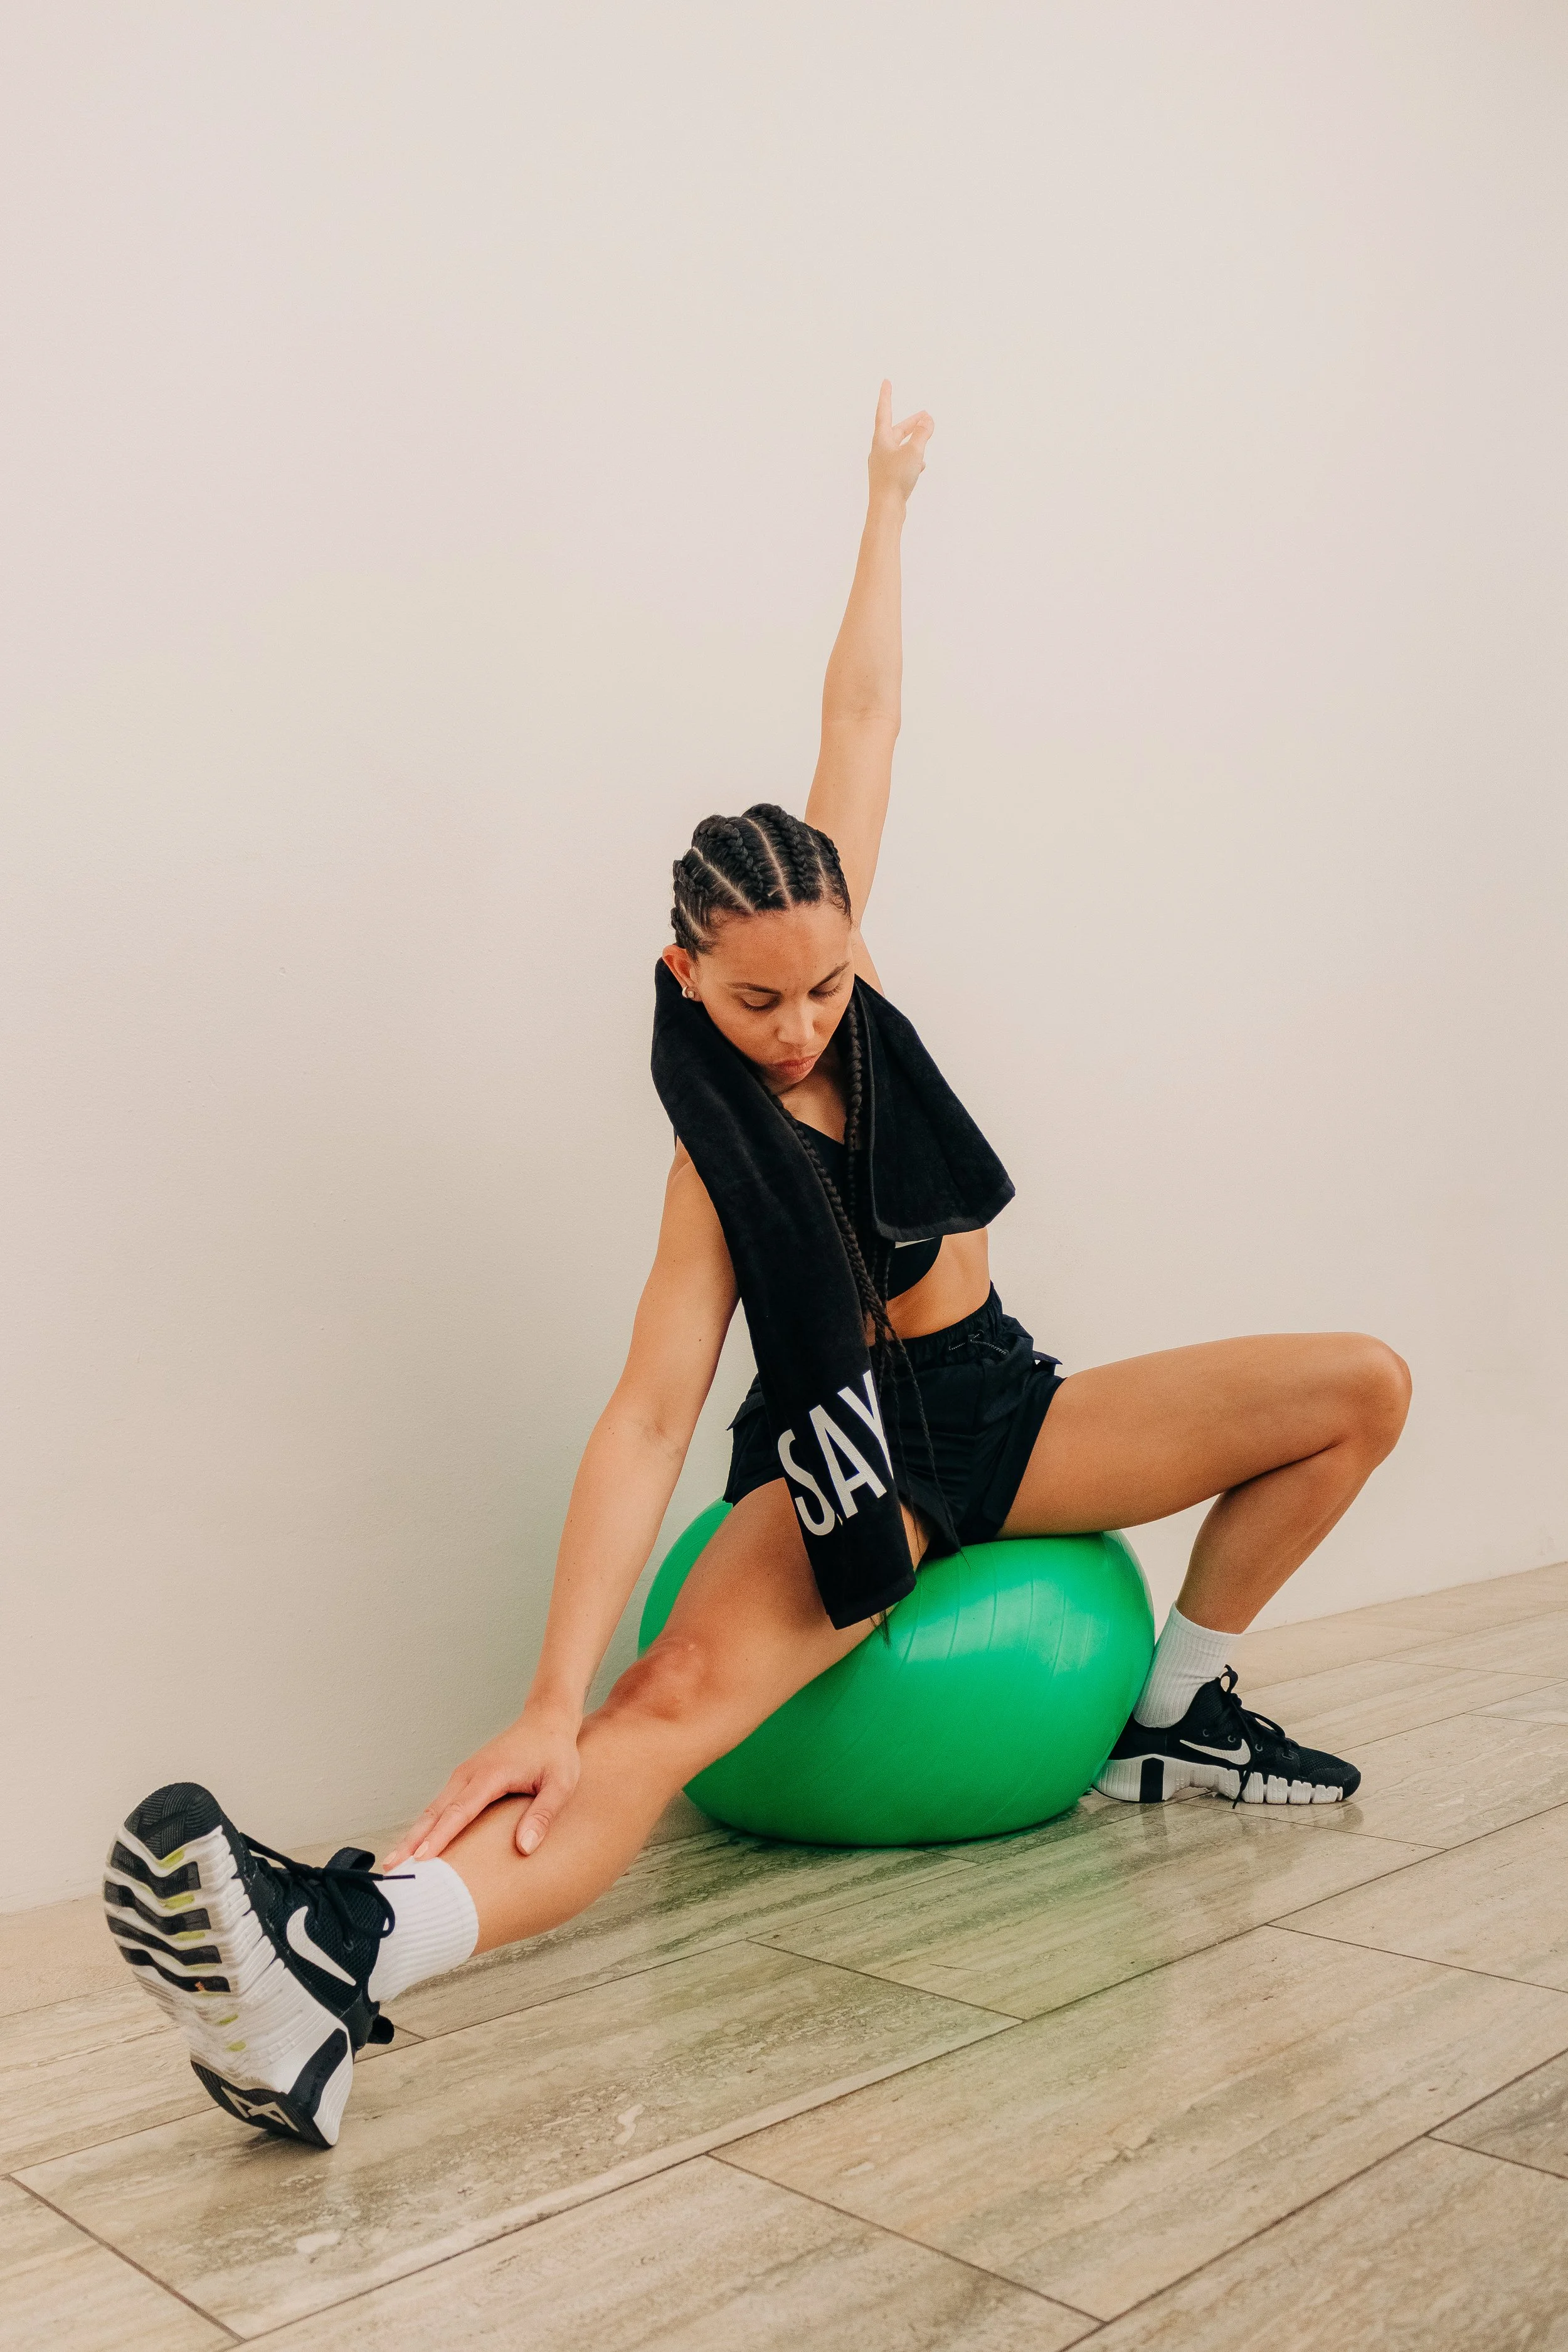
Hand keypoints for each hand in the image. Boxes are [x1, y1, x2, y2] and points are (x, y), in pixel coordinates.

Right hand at [381, 1705, 582, 1866]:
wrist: (547, 1720)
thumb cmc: (556, 1753)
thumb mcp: (561, 1784)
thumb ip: (542, 1814)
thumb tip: (525, 1848)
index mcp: (490, 1775)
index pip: (459, 1812)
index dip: (439, 1837)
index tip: (420, 1859)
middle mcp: (470, 1774)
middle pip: (435, 1812)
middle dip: (412, 1841)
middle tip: (391, 1868)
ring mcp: (464, 1775)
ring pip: (432, 1809)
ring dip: (413, 1835)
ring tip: (394, 1862)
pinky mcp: (465, 1779)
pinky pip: (440, 1805)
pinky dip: (425, 1825)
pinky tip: (416, 1844)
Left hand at [868, 379, 933, 506]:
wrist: (886, 509)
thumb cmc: (896, 479)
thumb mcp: (914, 452)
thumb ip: (922, 434)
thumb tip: (928, 420)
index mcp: (881, 440)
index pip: (883, 412)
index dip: (886, 396)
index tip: (886, 382)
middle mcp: (879, 451)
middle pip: (896, 430)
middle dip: (911, 423)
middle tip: (925, 415)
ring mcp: (883, 465)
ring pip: (900, 447)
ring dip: (913, 440)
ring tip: (926, 437)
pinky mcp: (889, 479)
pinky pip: (902, 463)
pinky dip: (912, 459)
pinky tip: (921, 466)